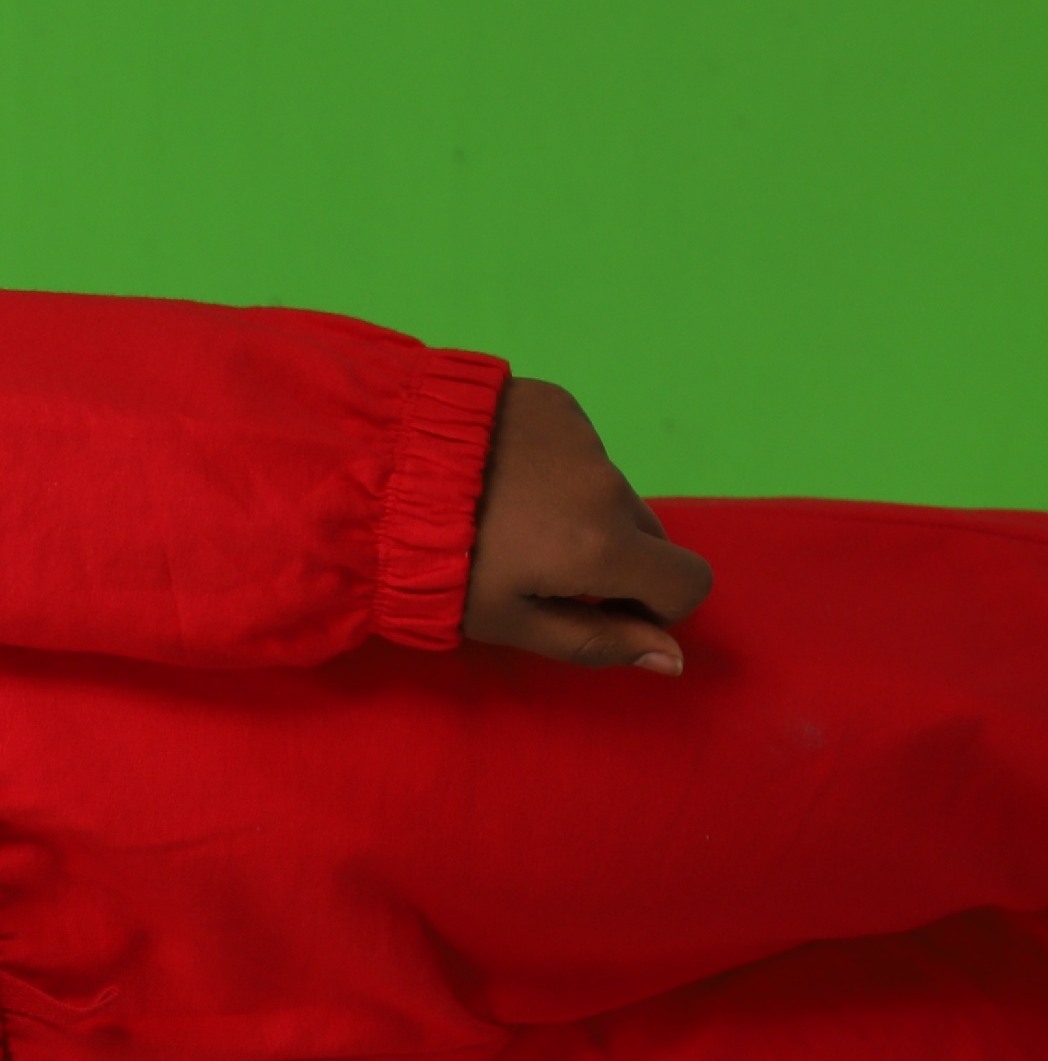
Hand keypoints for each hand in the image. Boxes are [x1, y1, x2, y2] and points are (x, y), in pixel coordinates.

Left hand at [465, 381, 712, 673]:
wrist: (371, 478)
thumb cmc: (438, 570)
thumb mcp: (511, 623)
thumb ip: (598, 641)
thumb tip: (672, 657)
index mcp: (604, 545)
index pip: (689, 581)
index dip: (654, 605)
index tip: (604, 607)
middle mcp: (608, 484)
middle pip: (648, 535)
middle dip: (613, 558)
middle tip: (539, 566)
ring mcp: (584, 435)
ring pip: (609, 490)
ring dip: (579, 510)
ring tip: (505, 518)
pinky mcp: (556, 402)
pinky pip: (579, 446)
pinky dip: (554, 467)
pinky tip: (499, 476)